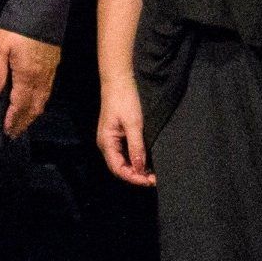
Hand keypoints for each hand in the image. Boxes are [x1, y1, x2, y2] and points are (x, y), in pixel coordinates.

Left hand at [0, 28, 59, 138]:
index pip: (20, 105)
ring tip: (23, 122)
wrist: (44, 6)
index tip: (7, 131)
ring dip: (33, 114)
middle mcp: (41, 78)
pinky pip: (48, 90)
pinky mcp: (54, 64)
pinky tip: (35, 102)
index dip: (13, 119)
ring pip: (43, 100)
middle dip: (24, 121)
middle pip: (34, 107)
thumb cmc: (18, 26)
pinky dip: (40, 102)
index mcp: (27, 76)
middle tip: (15, 133)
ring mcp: (50, 71)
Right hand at [95, 72, 153, 187]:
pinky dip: (136, 160)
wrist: (119, 80)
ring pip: (123, 161)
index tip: (151, 181)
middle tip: (155, 179)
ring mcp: (112, 140)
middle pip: (120, 168)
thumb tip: (140, 169)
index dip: (134, 177)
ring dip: (137, 169)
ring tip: (153, 173)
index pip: (118, 169)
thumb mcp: (133, 124)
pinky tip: (147, 161)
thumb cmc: (124, 99)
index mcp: (106, 143)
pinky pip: (126, 153)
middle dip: (136, 176)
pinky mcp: (118, 135)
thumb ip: (136, 147)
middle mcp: (107, 144)